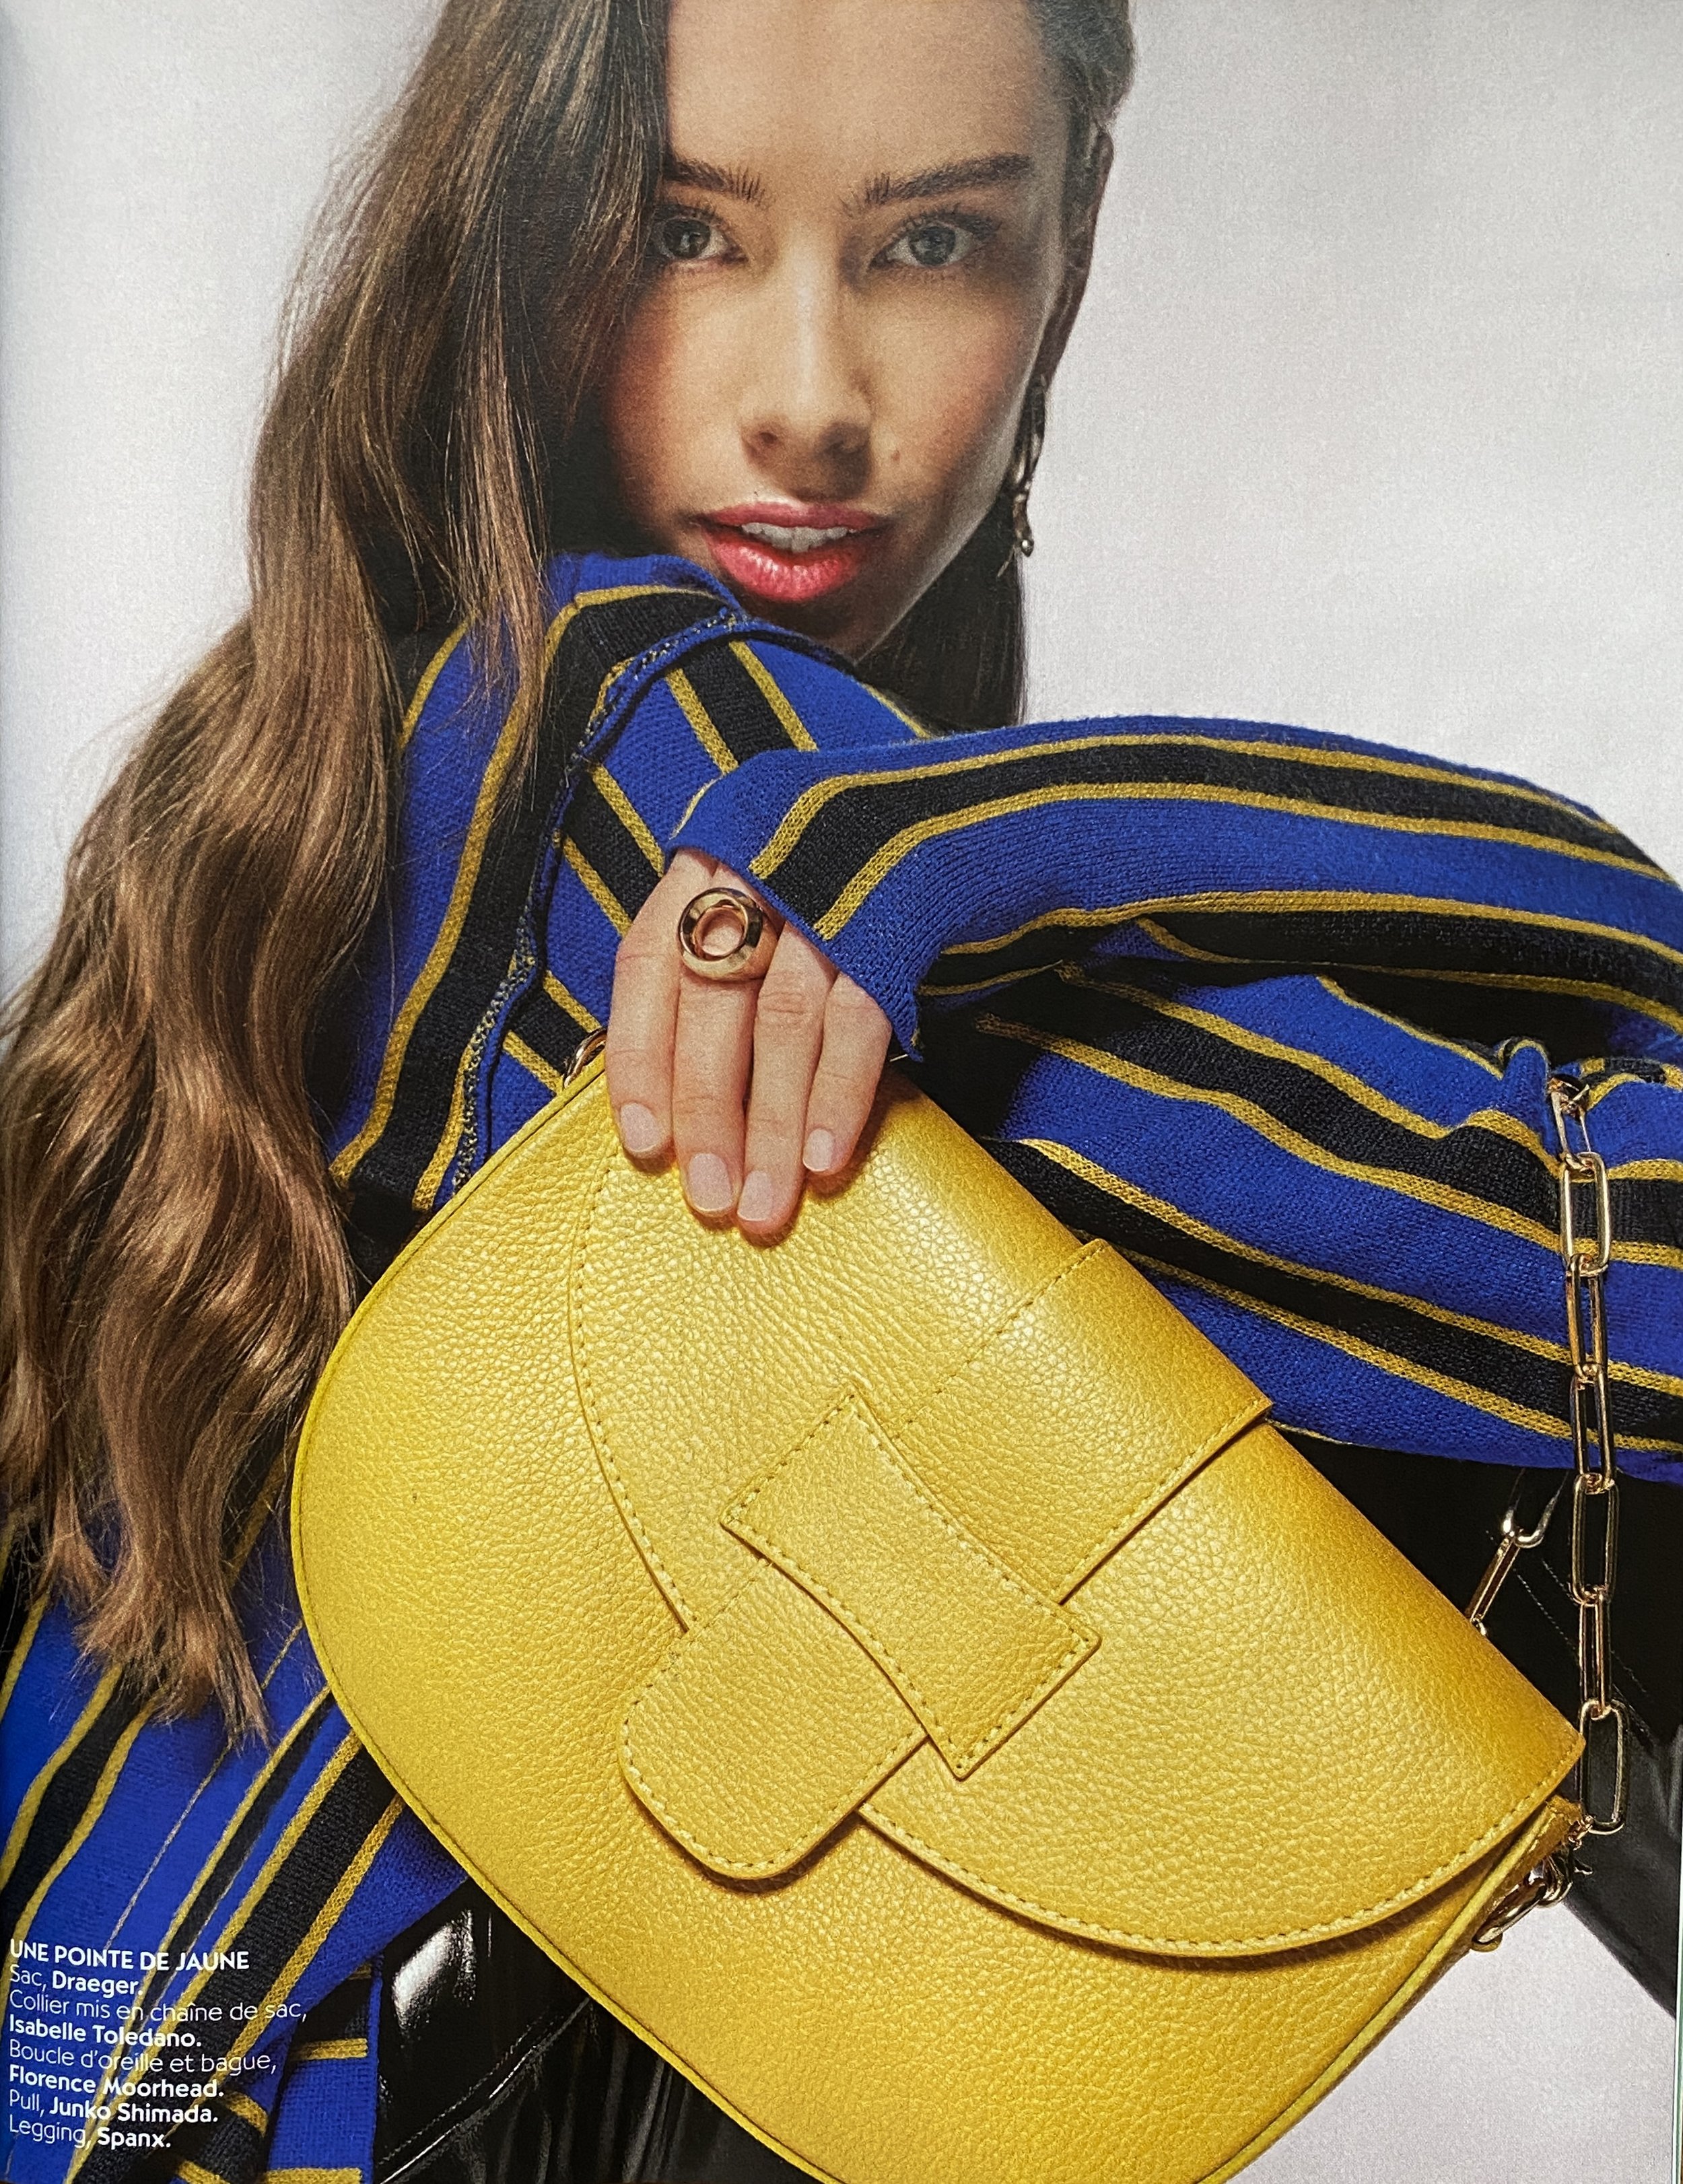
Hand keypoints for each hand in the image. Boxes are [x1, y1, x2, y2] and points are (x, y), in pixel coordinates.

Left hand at [606, 848, 892, 1236]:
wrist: (984, 817)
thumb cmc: (859, 881)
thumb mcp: (775, 897)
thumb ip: (728, 966)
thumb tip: (684, 1098)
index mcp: (713, 856)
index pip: (646, 961)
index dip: (636, 1056)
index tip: (643, 1143)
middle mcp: (762, 865)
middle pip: (712, 1003)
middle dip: (706, 1112)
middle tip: (710, 1198)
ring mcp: (832, 890)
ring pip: (782, 1022)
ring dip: (769, 1124)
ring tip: (766, 1202)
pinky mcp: (902, 916)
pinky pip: (860, 1020)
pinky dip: (839, 1094)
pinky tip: (825, 1158)